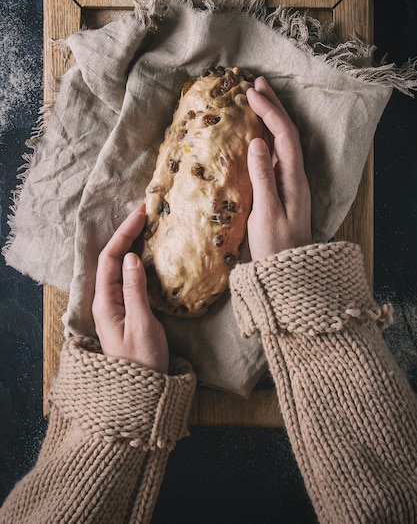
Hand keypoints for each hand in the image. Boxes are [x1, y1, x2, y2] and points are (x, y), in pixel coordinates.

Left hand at [92, 204, 168, 372]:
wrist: (143, 392)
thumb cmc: (143, 362)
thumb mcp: (141, 324)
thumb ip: (135, 291)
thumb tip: (133, 258)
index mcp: (105, 303)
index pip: (110, 259)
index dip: (124, 234)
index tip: (140, 215)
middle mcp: (107, 301)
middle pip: (113, 259)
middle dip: (126, 234)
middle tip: (145, 213)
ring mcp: (117, 305)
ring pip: (121, 267)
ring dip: (132, 245)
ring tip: (147, 227)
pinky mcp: (128, 310)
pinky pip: (130, 278)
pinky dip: (139, 261)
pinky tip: (149, 254)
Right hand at [246, 77, 311, 259]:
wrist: (287, 274)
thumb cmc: (275, 248)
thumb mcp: (266, 214)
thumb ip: (262, 178)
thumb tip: (257, 142)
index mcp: (294, 179)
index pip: (284, 135)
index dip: (269, 111)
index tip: (251, 93)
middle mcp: (295, 177)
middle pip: (287, 133)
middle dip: (273, 107)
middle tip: (256, 84)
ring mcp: (289, 184)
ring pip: (282, 143)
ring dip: (270, 119)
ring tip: (257, 99)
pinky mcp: (281, 192)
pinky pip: (275, 156)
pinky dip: (266, 138)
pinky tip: (256, 134)